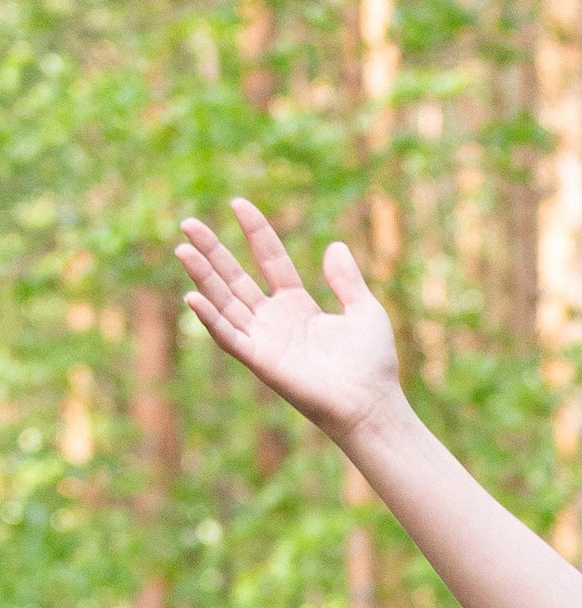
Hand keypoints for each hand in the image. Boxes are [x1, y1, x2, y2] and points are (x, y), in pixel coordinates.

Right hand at [175, 199, 404, 448]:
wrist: (372, 404)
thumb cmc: (372, 363)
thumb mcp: (364, 310)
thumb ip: (347, 279)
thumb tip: (335, 245)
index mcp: (297, 304)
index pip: (270, 259)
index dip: (255, 232)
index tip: (238, 203)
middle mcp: (275, 320)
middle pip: (236, 277)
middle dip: (212, 251)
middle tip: (188, 223)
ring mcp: (265, 340)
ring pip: (225, 302)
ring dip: (203, 277)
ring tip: (183, 249)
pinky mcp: (261, 362)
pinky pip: (230, 337)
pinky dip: (211, 319)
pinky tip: (192, 296)